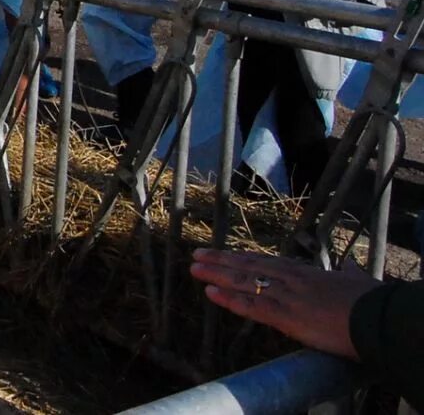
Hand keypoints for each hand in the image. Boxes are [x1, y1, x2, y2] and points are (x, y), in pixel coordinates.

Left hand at [190, 248, 379, 360]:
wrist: (377, 319)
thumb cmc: (372, 303)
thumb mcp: (359, 282)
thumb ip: (350, 275)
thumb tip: (353, 268)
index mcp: (306, 273)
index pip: (267, 262)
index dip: (243, 258)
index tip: (225, 254)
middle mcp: (291, 280)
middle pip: (248, 266)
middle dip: (221, 261)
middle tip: (197, 255)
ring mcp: (286, 296)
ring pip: (243, 281)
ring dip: (216, 274)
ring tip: (194, 268)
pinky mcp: (286, 316)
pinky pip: (250, 305)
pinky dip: (228, 298)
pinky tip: (210, 292)